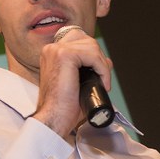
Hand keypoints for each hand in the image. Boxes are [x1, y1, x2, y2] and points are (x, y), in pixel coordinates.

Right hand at [32, 25, 112, 139]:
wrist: (54, 118)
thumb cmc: (65, 107)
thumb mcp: (79, 83)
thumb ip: (90, 70)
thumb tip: (107, 61)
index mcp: (52, 54)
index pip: (79, 40)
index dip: (94, 54)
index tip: (99, 74)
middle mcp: (52, 49)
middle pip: (87, 40)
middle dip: (100, 58)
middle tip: (103, 79)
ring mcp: (57, 50)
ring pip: (92, 46)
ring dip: (103, 66)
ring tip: (103, 83)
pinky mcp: (65, 55)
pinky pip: (93, 55)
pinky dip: (103, 69)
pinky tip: (103, 83)